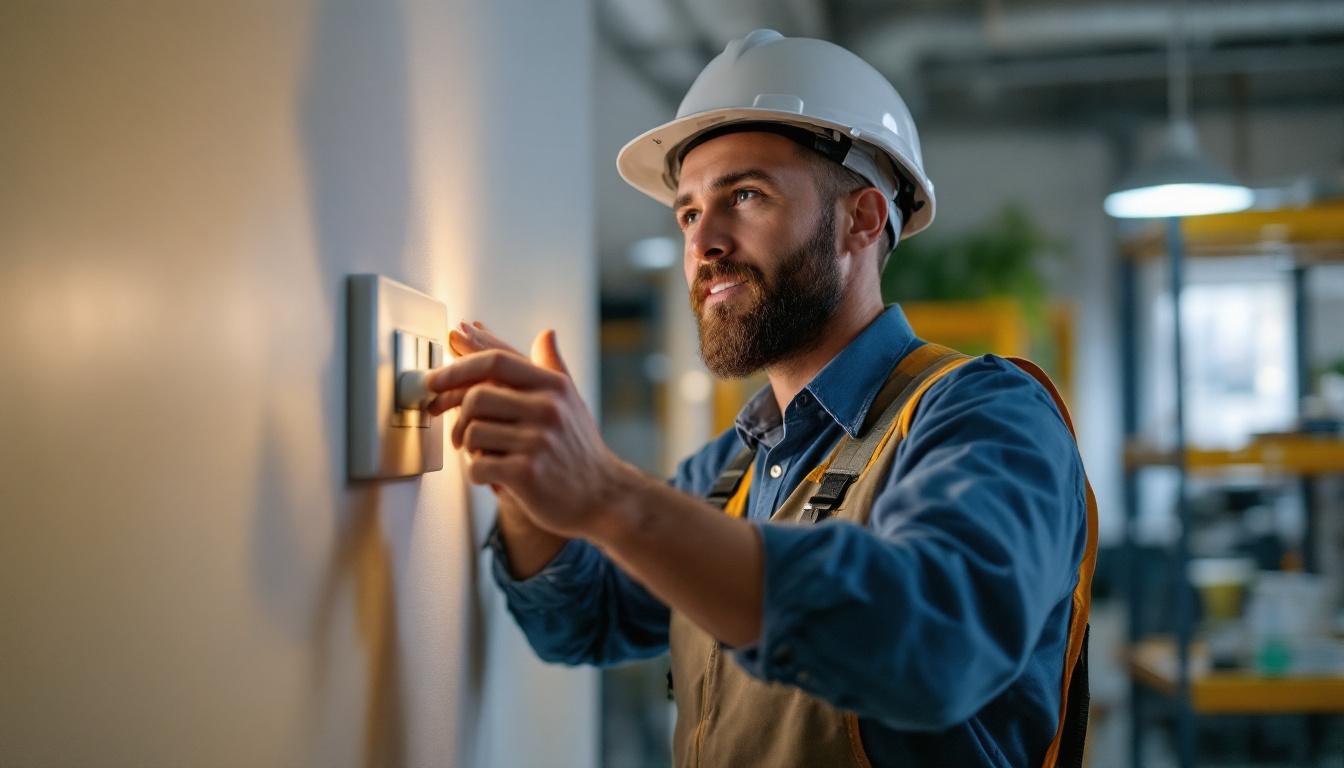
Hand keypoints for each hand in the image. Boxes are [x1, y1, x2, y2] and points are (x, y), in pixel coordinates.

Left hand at [428, 323, 636, 540]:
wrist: (604, 497)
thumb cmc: (579, 449)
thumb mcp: (572, 401)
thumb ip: (552, 366)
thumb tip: (546, 333)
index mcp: (553, 386)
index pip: (495, 361)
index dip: (458, 366)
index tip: (434, 378)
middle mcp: (547, 409)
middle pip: (476, 396)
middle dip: (458, 417)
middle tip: (459, 434)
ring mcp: (538, 441)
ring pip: (473, 434)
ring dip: (470, 449)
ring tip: (486, 456)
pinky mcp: (527, 473)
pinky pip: (477, 467)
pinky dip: (477, 473)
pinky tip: (493, 476)